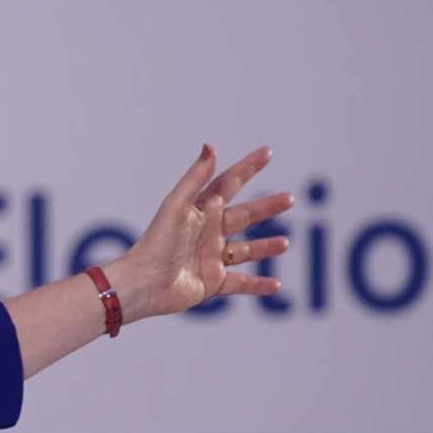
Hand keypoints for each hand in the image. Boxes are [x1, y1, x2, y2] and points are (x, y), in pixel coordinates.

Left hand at [114, 144, 294, 321]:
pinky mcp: (212, 283)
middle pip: (243, 216)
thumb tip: (211, 146)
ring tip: (285, 243)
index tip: (268, 152)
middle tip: (289, 199)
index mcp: (199, 211)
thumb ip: (195, 178)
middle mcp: (207, 233)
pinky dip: (258, 285)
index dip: (248, 168)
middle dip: (266, 207)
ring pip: (245, 250)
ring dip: (265, 247)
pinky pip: (240, 284)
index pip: (229, 183)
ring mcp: (210, 258)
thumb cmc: (156, 243)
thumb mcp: (177, 206)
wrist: (143, 283)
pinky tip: (276, 285)